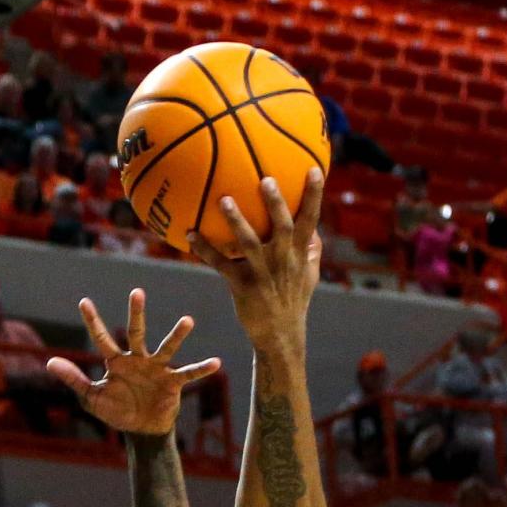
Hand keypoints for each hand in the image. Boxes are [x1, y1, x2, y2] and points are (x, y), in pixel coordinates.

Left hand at [47, 288, 219, 435]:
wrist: (141, 430)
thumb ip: (74, 379)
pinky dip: (201, 369)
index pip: (102, 339)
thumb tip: (49, 361)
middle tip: (137, 292)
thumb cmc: (117, 411)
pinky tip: (216, 363)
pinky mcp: (173, 383)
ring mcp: (157, 369)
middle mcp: (138, 359)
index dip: (93, 322)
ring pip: (167, 347)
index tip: (84, 302)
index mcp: (117, 362)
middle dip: (136, 314)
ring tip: (188, 321)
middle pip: (136, 333)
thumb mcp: (92, 398)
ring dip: (177, 335)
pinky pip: (188, 373)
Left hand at [188, 170, 323, 351]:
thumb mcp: (310, 276)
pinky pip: (221, 265)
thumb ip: (311, 251)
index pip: (310, 220)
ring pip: (248, 243)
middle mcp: (283, 260)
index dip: (314, 195)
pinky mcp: (242, 286)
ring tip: (224, 200)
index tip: (314, 170)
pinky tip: (190, 234)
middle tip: (265, 179)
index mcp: (299, 254)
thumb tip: (316, 229)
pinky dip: (205, 250)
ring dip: (236, 221)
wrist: (280, 336)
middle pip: (282, 227)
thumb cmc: (293, 301)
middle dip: (275, 203)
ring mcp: (262, 274)